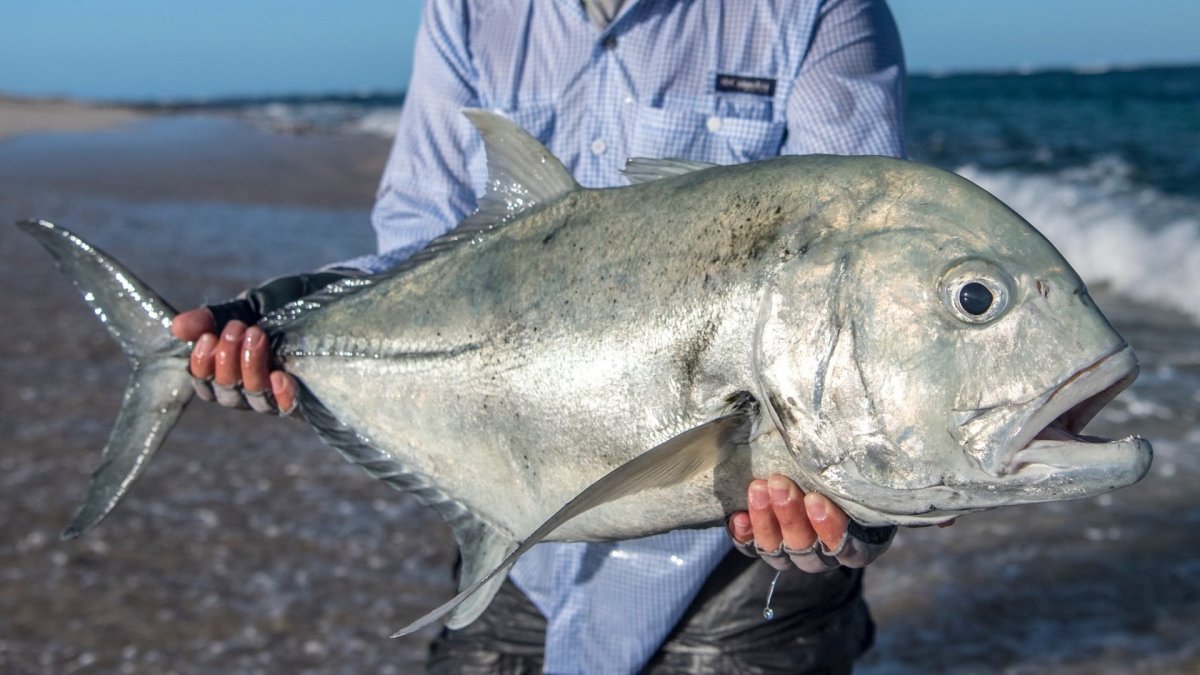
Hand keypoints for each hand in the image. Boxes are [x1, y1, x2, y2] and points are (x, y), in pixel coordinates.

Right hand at [171, 308, 297, 413]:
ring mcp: (276, 397)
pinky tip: (280, 376)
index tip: (208, 337)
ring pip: (254, 398)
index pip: (203, 382)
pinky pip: (285, 407)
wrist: (331, 301)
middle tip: (237, 328)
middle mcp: (248, 390)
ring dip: (251, 368)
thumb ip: (214, 317)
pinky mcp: (304, 399)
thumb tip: (176, 328)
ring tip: (257, 335)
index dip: (201, 365)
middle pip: (226, 392)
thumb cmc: (283, 306)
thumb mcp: (248, 306)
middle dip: (228, 360)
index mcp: (228, 371)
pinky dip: (280, 394)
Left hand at [726, 474, 895, 572]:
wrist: (811, 461)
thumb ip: (850, 459)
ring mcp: (793, 550)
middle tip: (779, 484)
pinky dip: (744, 534)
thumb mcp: (852, 461)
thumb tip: (863, 431)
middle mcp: (825, 550)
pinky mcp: (763, 544)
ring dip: (766, 520)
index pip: (849, 549)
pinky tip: (738, 516)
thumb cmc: (842, 462)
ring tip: (758, 488)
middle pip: (808, 549)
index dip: (832, 529)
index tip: (816, 500)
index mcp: (859, 539)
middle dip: (791, 516)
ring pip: (778, 551)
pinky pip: (751, 548)